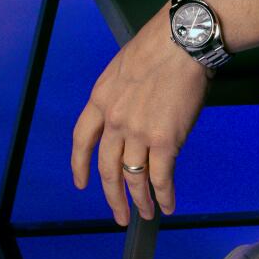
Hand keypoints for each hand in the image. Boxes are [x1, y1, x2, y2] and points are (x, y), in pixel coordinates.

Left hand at [70, 10, 209, 224]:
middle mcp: (114, 120)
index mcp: (100, 100)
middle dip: (112, 196)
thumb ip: (117, 98)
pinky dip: (164, 195)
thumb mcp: (120, 70)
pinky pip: (161, 177)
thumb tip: (126, 119)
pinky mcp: (165, 141)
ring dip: (140, 201)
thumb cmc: (155, 48)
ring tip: (147, 214)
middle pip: (107, 168)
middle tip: (119, 215)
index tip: (81, 183)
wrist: (179, 43)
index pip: (82, 139)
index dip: (80, 164)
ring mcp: (138, 133)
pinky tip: (167, 205)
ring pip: (134, 178)